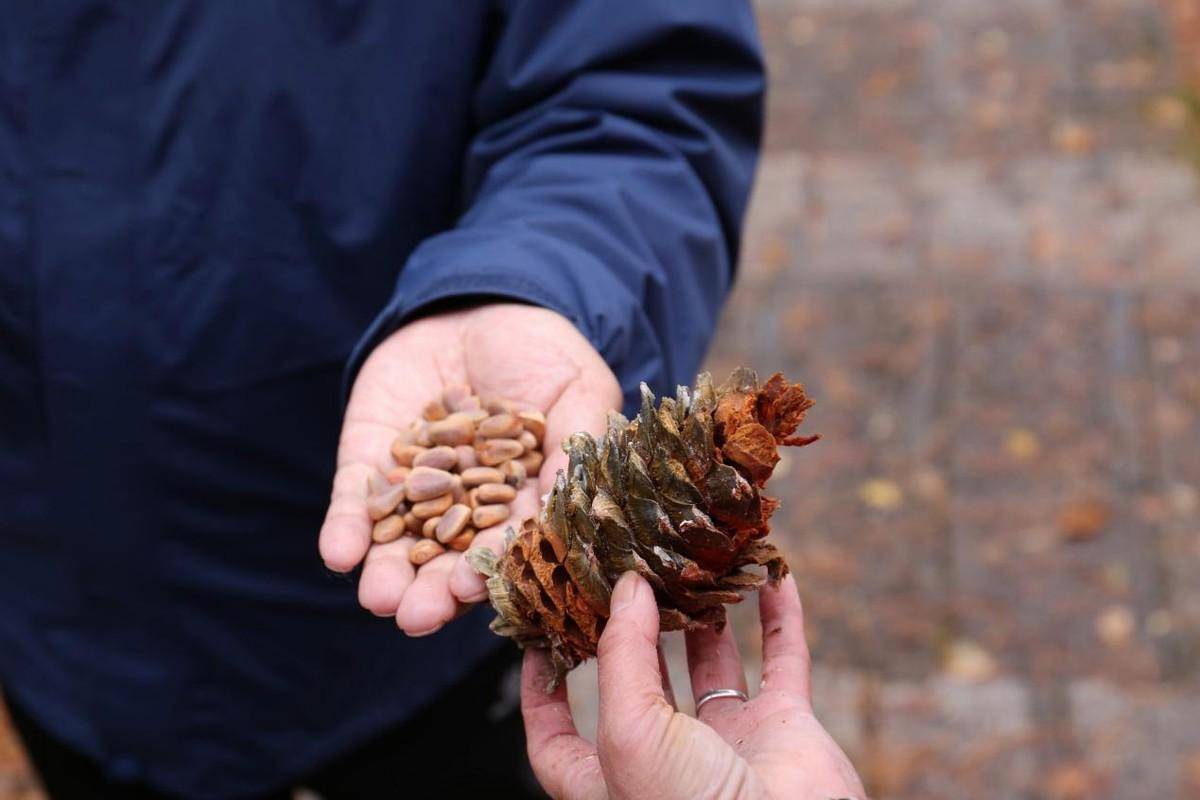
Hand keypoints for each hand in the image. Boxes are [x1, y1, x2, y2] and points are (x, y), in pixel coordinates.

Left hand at [318, 303, 621, 635]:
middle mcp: (464, 506)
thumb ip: (574, 448)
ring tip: (379, 599)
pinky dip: (346, 528)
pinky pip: (354, 500)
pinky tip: (339, 553)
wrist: (480, 300)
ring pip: (398, 542)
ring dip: (386, 574)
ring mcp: (415, 485)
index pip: (505, 546)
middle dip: (431, 592)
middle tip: (417, 617)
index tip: (478, 594)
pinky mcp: (370, 459)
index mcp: (521, 502)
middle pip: (446, 560)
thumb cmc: (544, 352)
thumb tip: (573, 508)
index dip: (492, 571)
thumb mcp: (578, 393)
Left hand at [521, 572, 865, 799]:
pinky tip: (773, 576)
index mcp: (611, 777)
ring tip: (693, 564)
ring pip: (712, 663)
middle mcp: (667, 757)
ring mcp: (729, 743)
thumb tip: (627, 588)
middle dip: (635, 626)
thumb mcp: (629, 731)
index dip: (541, 689)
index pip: (556, 734)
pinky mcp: (785, 730)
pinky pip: (784, 662)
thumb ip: (622, 655)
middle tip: (629, 570)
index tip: (540, 633)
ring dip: (707, 615)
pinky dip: (781, 619)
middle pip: (641, 680)